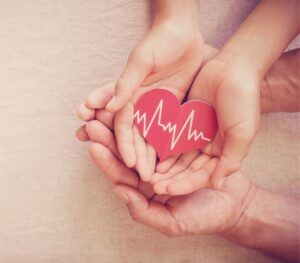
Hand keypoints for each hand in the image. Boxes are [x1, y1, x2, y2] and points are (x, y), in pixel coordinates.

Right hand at [77, 15, 204, 181]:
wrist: (182, 33)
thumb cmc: (159, 42)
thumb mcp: (141, 60)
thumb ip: (125, 83)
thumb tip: (108, 106)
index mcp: (127, 94)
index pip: (123, 124)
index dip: (125, 144)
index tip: (130, 162)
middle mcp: (139, 104)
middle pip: (136, 136)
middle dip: (138, 156)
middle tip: (144, 177)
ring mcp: (156, 107)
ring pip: (151, 137)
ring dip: (151, 156)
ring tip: (156, 176)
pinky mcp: (171, 107)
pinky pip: (169, 129)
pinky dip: (168, 145)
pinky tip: (171, 161)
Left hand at [81, 112, 255, 236]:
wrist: (235, 202)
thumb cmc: (205, 216)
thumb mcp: (173, 223)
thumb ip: (144, 212)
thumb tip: (119, 192)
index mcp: (144, 190)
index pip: (121, 174)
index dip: (107, 160)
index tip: (93, 146)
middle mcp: (150, 171)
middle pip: (126, 153)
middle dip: (109, 138)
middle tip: (93, 122)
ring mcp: (165, 155)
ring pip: (140, 138)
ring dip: (124, 124)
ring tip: (108, 109)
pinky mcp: (178, 143)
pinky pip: (161, 130)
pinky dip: (149, 119)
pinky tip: (137, 105)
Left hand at [150, 48, 299, 194]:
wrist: (234, 68)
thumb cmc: (243, 101)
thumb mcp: (242, 133)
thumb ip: (231, 160)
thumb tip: (217, 185)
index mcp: (224, 153)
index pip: (202, 175)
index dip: (185, 184)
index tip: (166, 190)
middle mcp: (209, 147)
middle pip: (188, 169)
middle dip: (171, 179)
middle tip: (152, 187)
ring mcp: (197, 134)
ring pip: (178, 156)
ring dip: (165, 167)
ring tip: (149, 176)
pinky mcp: (186, 121)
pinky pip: (173, 138)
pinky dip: (163, 148)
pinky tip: (150, 155)